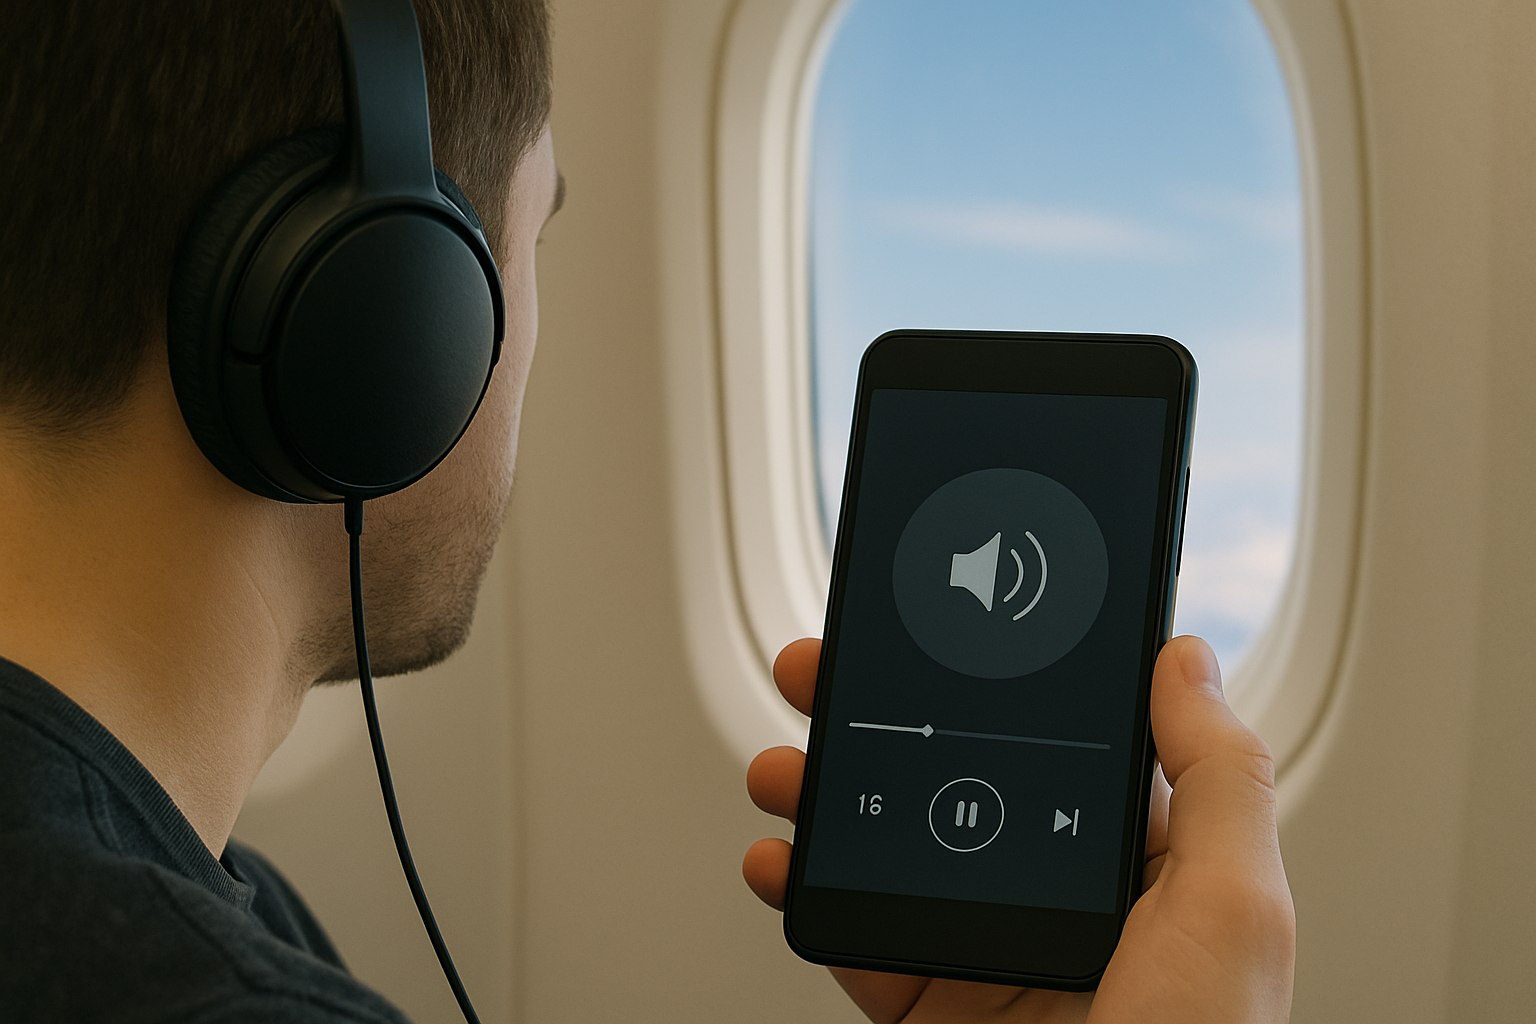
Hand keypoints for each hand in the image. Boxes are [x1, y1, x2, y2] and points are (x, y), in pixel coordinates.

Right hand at [743, 636, 1294, 1023]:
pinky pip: (854, 935)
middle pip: (950, 779)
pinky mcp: (930, 1006)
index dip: (989, 677)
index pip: (1054, 741)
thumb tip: (1185, 657)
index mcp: (1138, 866)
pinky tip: (781, 859)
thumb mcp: (1234, 913)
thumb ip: (1217, 779)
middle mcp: (1059, 902)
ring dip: (822, 794)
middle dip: (874, 718)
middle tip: (820, 674)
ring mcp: (987, 953)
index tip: (936, 626)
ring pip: (889, 848)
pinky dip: (804, 891)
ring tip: (783, 768)